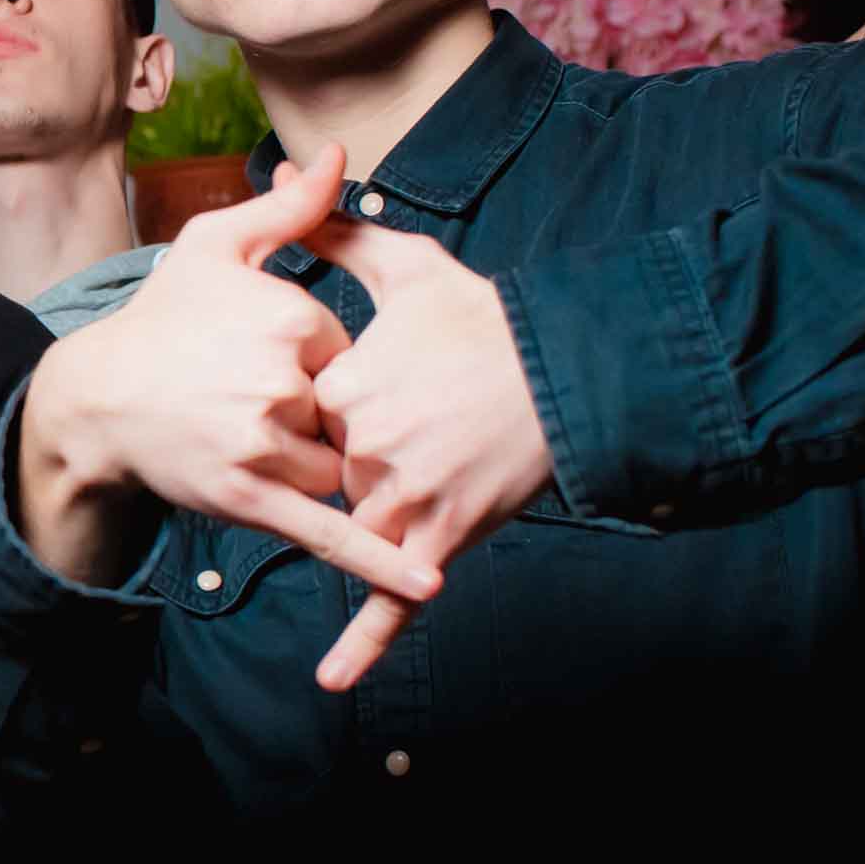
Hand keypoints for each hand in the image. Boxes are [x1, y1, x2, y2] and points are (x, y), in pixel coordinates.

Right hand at [19, 147, 438, 610]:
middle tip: (261, 413)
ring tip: (257, 449)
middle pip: (352, 416)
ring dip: (318, 469)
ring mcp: (265, 445)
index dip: (330, 368)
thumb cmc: (161, 319)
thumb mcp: (214, 246)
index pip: (356, 357)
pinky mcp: (249, 500)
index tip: (278, 365)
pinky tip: (428, 584)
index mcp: (291, 319)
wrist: (95, 398)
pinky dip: (381, 563)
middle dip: (327, 423)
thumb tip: (334, 155)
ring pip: (338, 470)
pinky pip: (329, 534)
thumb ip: (288, 206)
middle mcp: (283, 383)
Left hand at [294, 180, 552, 690]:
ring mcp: (403, 497)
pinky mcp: (440, 539)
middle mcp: (367, 446)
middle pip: (326, 472)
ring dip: (364, 516)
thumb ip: (336, 232)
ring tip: (389, 486)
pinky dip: (364, 643)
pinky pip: (393, 599)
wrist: (572, 371)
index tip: (353, 384)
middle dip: (348, 459)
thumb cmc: (485, 318)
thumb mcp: (409, 264)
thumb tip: (292, 182)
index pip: (296, 412)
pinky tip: (332, 681)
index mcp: (347, 384)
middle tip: (406, 425)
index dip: (316, 404)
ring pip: (355, 524)